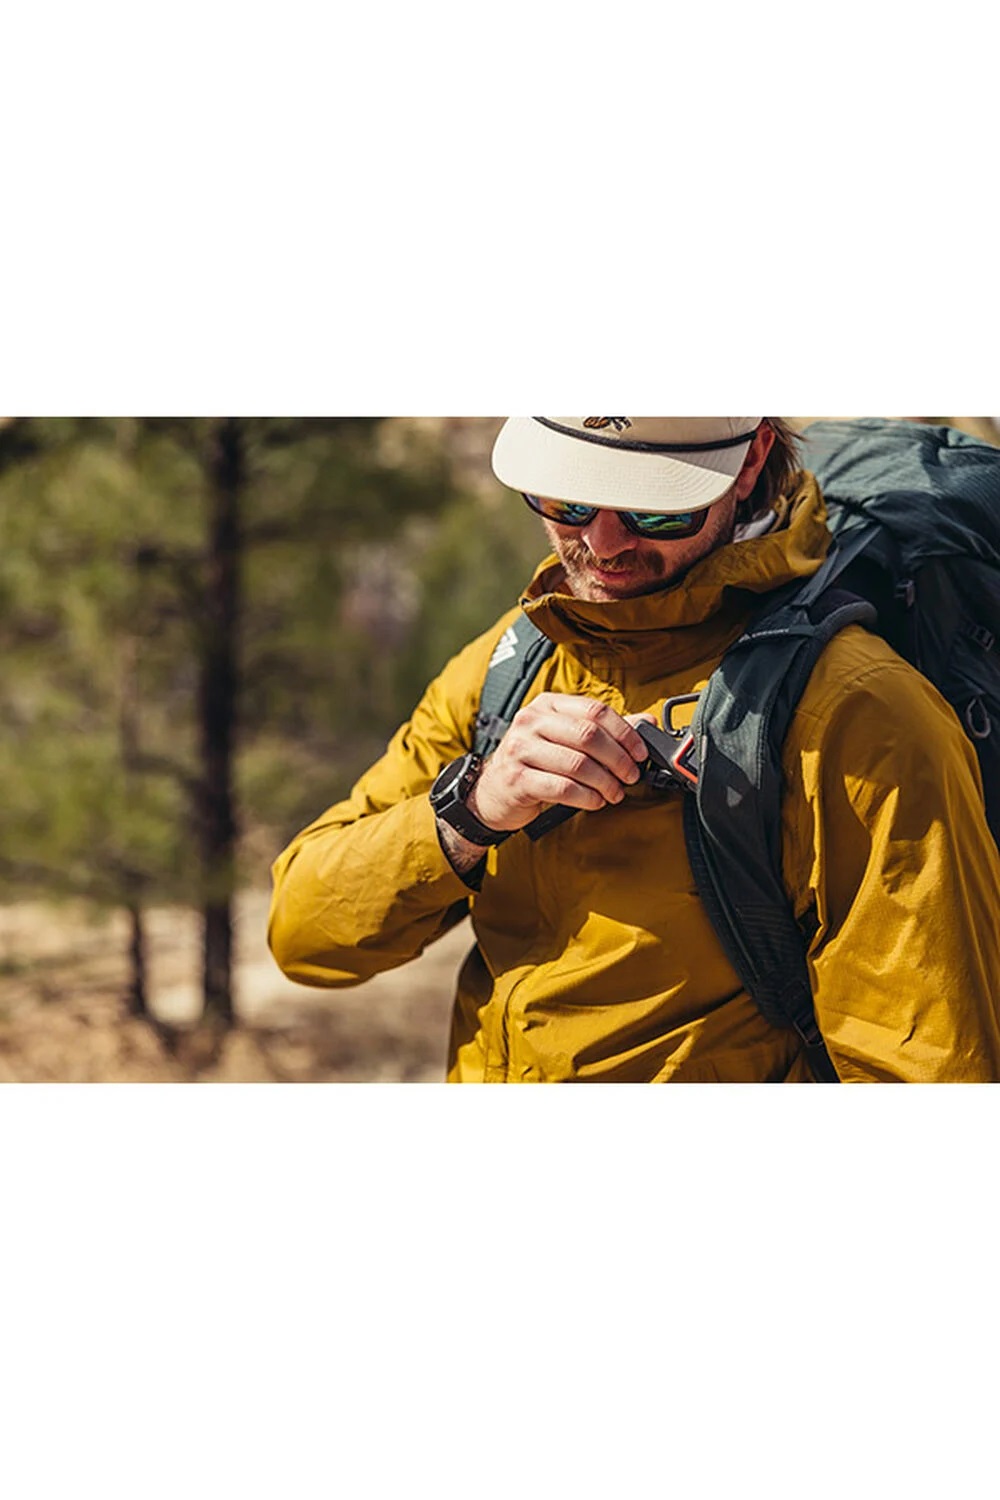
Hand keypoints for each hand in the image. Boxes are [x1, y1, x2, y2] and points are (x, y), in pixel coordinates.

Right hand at [467, 693, 651, 833]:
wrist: (493, 791)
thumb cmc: (534, 763)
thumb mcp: (565, 739)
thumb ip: (604, 731)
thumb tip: (646, 723)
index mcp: (548, 704)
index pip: (594, 711)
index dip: (624, 733)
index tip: (639, 753)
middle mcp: (531, 721)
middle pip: (588, 735)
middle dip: (618, 759)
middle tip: (631, 776)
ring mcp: (520, 749)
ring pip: (577, 764)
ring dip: (605, 782)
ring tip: (615, 793)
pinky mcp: (516, 779)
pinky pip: (562, 788)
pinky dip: (587, 797)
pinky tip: (595, 801)